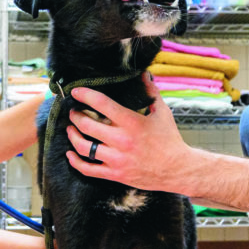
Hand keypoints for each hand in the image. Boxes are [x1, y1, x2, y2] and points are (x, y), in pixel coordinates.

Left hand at [65, 72, 191, 192]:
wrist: (177, 170)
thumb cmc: (169, 139)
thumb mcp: (162, 112)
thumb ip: (150, 92)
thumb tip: (143, 74)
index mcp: (132, 123)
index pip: (102, 104)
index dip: (85, 95)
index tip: (76, 91)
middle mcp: (121, 141)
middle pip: (87, 125)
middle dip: (75, 116)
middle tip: (73, 111)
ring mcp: (117, 159)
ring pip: (84, 147)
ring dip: (72, 135)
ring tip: (70, 128)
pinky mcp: (115, 174)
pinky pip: (88, 170)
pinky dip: (75, 162)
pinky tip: (70, 154)